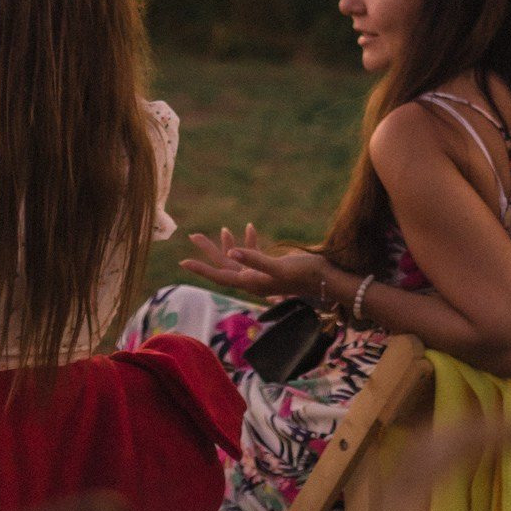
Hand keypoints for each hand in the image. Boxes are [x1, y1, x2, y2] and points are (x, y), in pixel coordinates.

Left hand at [181, 223, 325, 300]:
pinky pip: (254, 254)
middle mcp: (253, 281)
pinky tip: (249, 227)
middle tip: (194, 235)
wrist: (327, 278)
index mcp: (252, 283)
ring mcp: (262, 275)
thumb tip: (231, 252)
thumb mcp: (279, 266)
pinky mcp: (271, 268)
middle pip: (225, 265)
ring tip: (222, 228)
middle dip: (210, 250)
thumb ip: (255, 259)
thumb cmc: (305, 273)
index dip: (202, 269)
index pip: (221, 275)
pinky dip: (250, 242)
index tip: (183, 261)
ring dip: (229, 244)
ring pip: (238, 259)